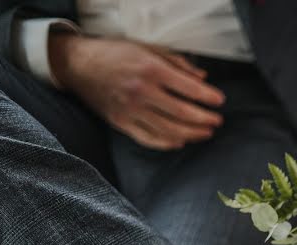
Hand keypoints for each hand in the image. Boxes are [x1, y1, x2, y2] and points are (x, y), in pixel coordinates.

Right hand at [49, 34, 224, 149]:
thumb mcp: (147, 48)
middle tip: (217, 121)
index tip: (219, 101)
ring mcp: (131, 110)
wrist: (78, 65)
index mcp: (151, 69)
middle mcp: (142, 91)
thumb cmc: (115, 54)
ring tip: (205, 133)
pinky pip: (149, 139)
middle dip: (204, 118)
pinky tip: (180, 142)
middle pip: (182, 112)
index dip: (208, 97)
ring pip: (169, 129)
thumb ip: (176, 62)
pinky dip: (167, 143)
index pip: (188, 88)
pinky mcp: (121, 123)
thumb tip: (202, 76)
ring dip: (192, 134)